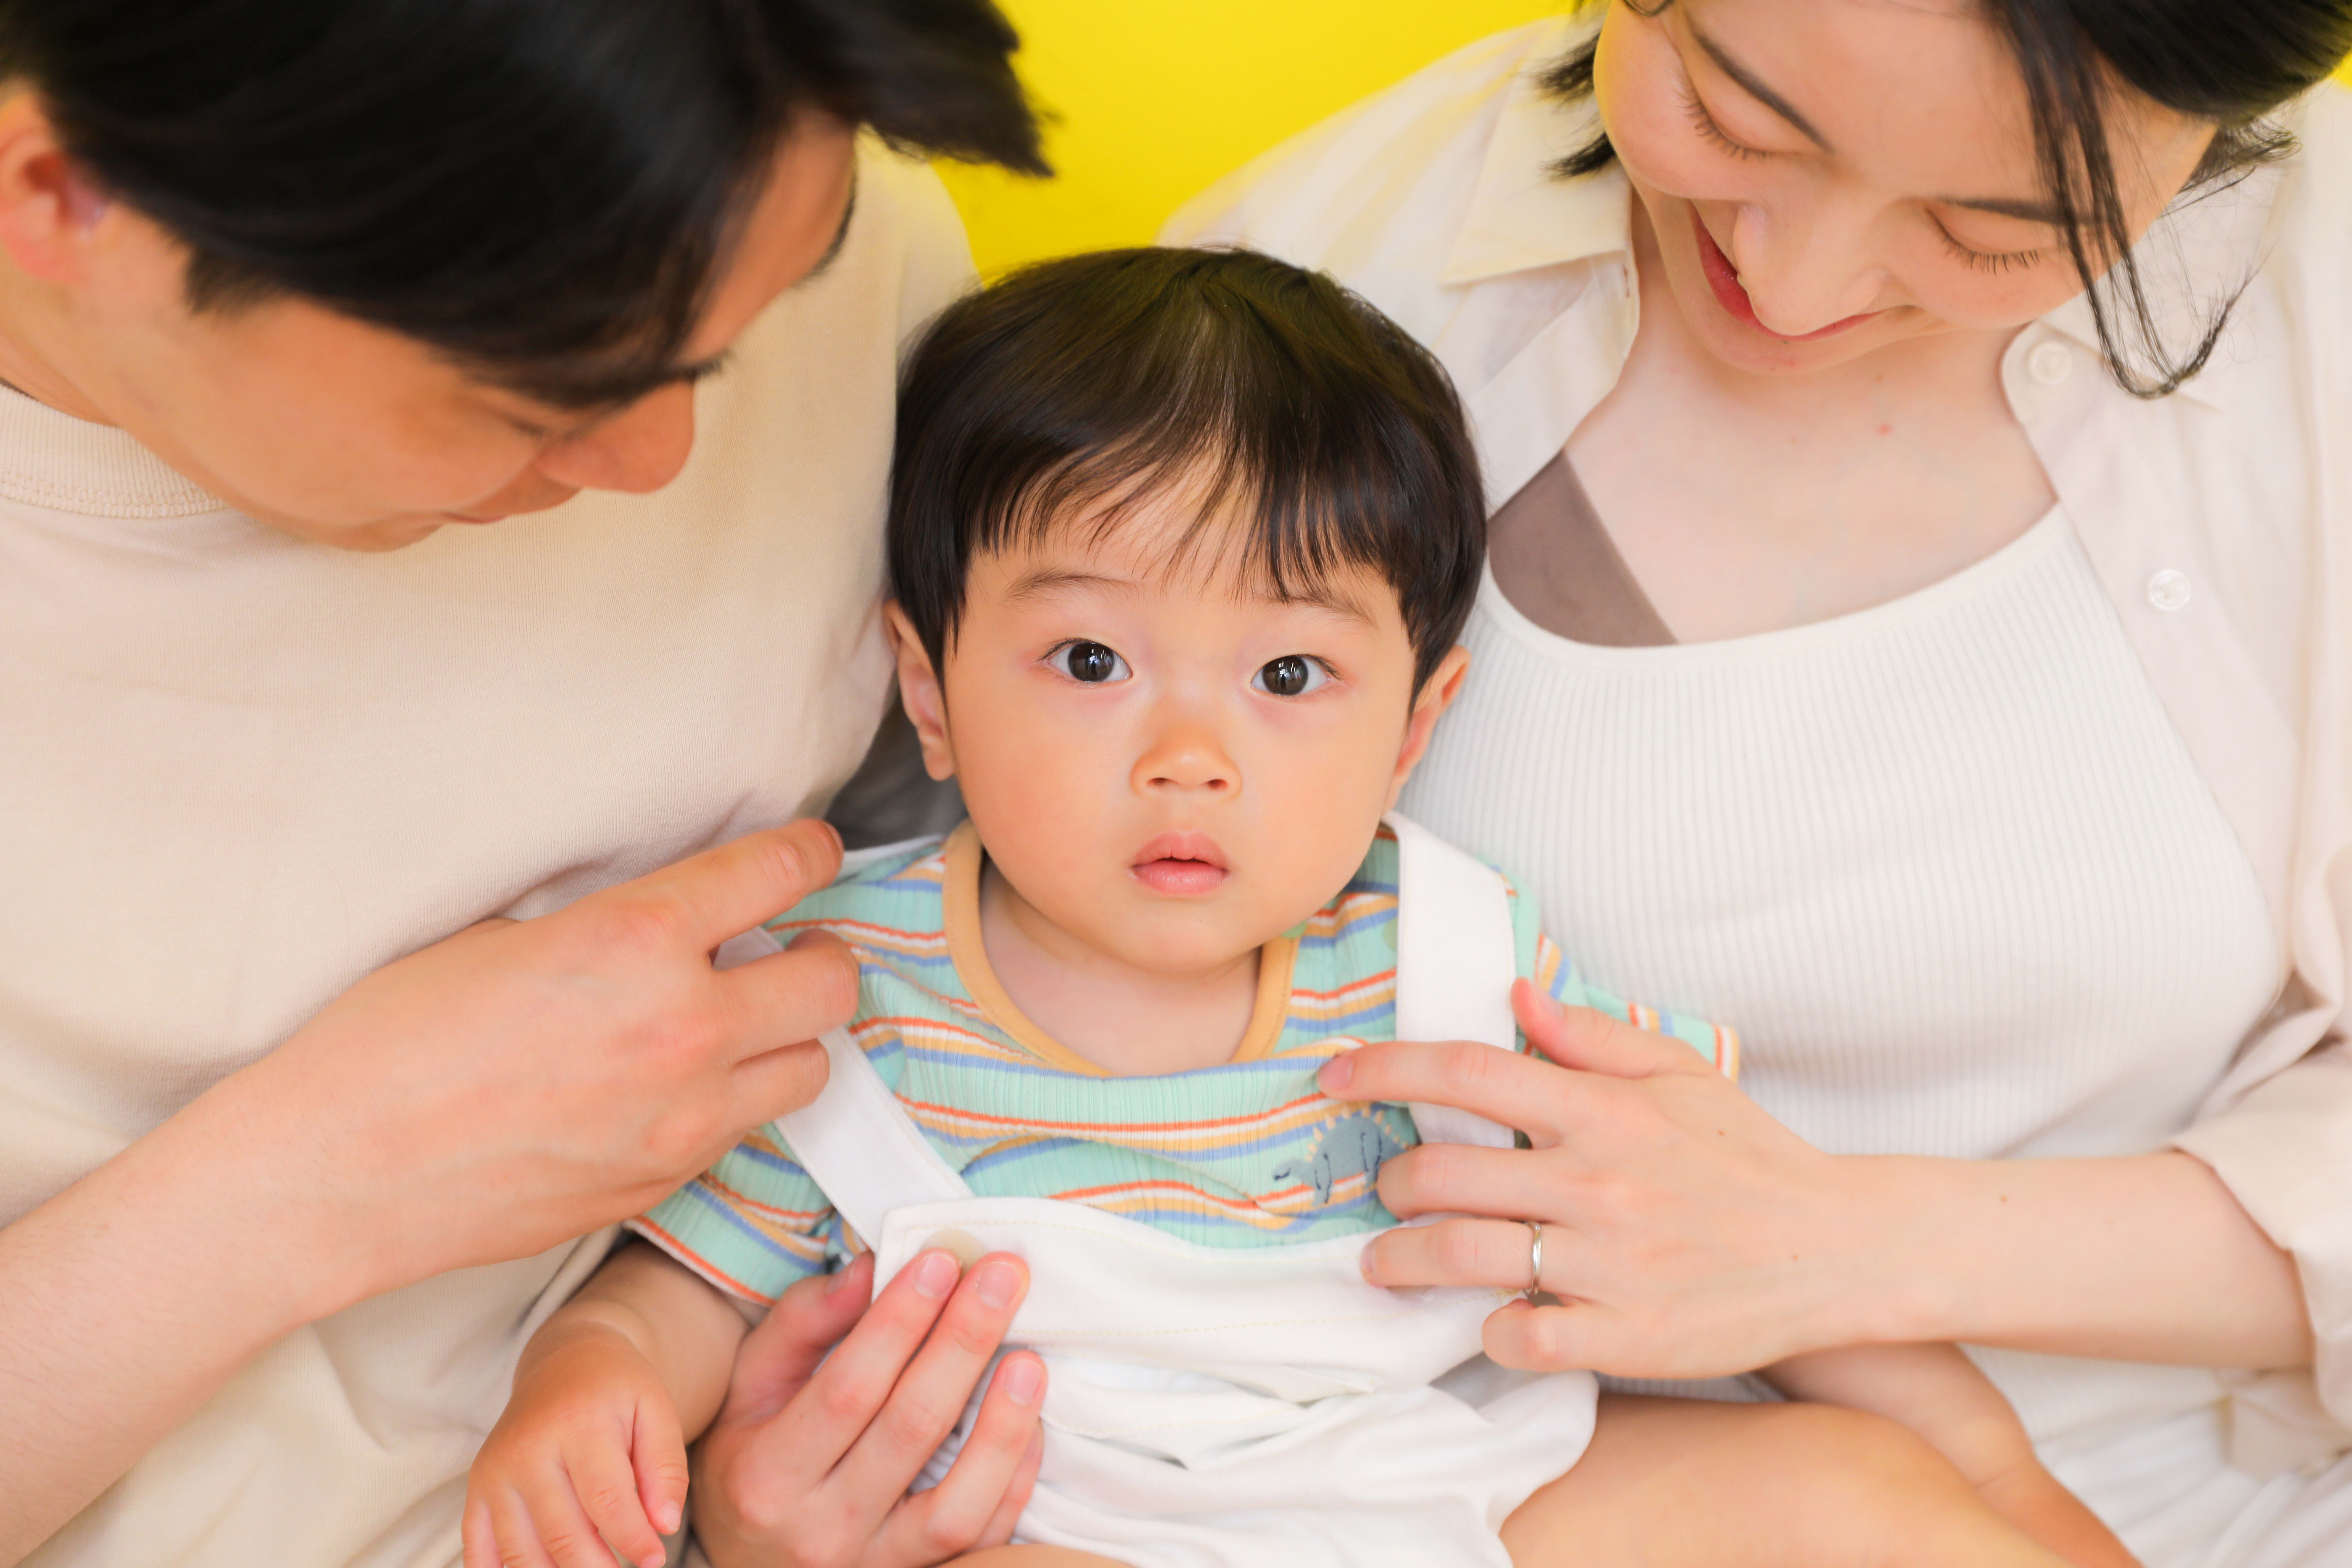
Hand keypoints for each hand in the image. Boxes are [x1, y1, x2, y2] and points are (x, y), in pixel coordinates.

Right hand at [204, 817, 859, 1313]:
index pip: (778, 871)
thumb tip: (670, 923)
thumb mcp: (506, 936)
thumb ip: (611, 928)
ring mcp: (682, 1115)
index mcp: (638, 938)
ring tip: (747, 1024)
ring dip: (790, 1038)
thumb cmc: (392, 1042)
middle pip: (831, 982)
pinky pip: (742, 1130)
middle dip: (820, 955)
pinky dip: (732, 1101)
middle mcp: (682, 1026)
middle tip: (792, 948)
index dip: (808, 853)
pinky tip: (682, 1087)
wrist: (338, 1172)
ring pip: (810, 1067)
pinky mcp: (663, 1179)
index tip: (812, 853)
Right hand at [465, 1320, 690, 1567]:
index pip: (606, 1500)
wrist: (564, 1360)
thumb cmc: (617, 1391)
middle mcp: (527, 1451)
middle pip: (562, 1534)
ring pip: (521, 1553)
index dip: (633, 1540)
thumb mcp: (656, 1411)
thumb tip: (665, 1526)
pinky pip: (479, 1551)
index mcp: (578, 1426)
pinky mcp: (477, 1490)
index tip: (656, 1560)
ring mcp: (495, 1473)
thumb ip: (666, 1469)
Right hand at [695, 1251, 1047, 1567]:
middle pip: (909, 1429)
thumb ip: (803, 1323)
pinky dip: (1014, 1480)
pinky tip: (1032, 1421)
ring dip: (1002, 1425)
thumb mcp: (751, 1386)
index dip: (899, 1321)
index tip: (941, 1258)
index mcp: (767, 1474)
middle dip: (962, 1342)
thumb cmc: (751, 1457)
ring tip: (1029, 1357)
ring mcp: (872, 1565)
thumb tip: (871, 1266)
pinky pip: (981, 1540)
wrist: (747, 1562)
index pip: (848, 1388)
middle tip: (1002, 1274)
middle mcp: (818, 1528)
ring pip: (955, 1506)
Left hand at [1322, 979, 1873, 1377]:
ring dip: (1404, 1259)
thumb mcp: (1682, 1073)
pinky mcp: (1630, 1335)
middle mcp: (1599, 1182)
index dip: (1386, 1069)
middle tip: (1385, 1189)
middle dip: (1393, 1181)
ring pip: (1464, 1256)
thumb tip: (1513, 997)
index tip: (1335, 1078)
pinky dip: (1491, 1329)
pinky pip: (1523, 1334)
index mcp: (1606, 1112)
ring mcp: (1612, 1263)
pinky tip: (1488, 1316)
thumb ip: (1591, 1035)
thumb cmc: (1752, 1158)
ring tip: (1385, 1261)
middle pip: (1445, 1173)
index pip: (1467, 1074)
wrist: (1841, 1249)